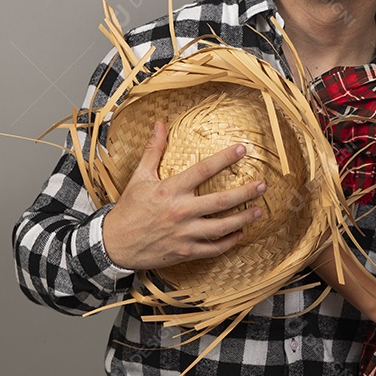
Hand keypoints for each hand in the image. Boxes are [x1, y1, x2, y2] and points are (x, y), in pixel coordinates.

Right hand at [102, 120, 266, 270]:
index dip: (224, 158)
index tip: (243, 149)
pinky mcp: (184, 252)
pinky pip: (212, 248)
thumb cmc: (129, 209)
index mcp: (170, 190)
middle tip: (262, 185)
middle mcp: (180, 211)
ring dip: (243, 219)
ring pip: (221, 227)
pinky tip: (240, 234)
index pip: (203, 170)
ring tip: (259, 211)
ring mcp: (183, 234)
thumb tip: (160, 124)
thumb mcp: (139, 177)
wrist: (113, 244)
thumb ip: (154, 150)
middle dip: (244, 193)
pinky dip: (229, 242)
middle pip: (220, 201)